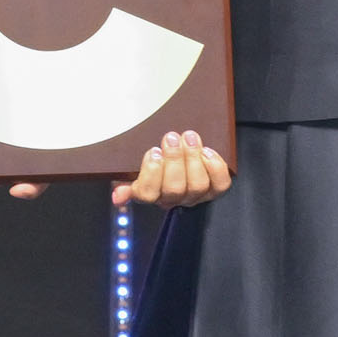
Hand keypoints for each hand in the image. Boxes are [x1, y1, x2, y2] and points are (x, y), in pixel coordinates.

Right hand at [112, 130, 231, 208]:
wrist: (181, 154)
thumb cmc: (157, 161)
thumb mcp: (136, 168)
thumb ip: (127, 180)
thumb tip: (118, 196)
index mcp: (150, 192)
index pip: (146, 194)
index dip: (151, 173)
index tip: (153, 151)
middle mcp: (172, 198)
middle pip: (174, 189)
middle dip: (174, 160)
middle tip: (171, 138)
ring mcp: (194, 195)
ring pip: (197, 185)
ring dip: (193, 157)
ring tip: (188, 138)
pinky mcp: (214, 189)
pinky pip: (220, 184)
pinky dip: (215, 167)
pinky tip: (206, 151)